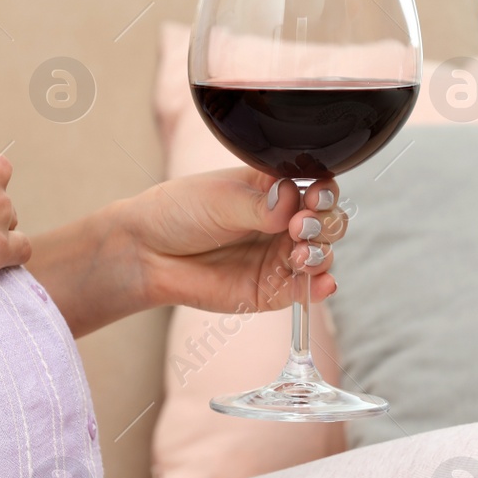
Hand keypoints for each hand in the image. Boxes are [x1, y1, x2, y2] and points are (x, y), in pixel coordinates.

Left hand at [120, 168, 349, 313]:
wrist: (148, 253)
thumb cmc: (179, 213)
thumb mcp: (219, 198)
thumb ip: (259, 204)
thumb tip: (291, 201)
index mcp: (276, 190)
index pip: (319, 187)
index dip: (324, 192)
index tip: (314, 196)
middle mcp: (285, 223)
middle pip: (329, 221)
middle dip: (325, 223)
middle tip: (300, 226)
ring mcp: (280, 257)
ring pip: (322, 254)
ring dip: (321, 254)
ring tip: (300, 255)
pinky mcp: (272, 290)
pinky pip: (304, 291)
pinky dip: (319, 288)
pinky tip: (322, 284)